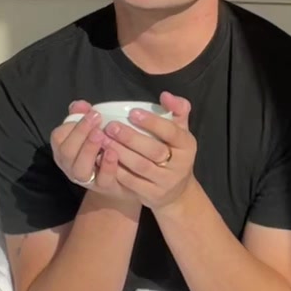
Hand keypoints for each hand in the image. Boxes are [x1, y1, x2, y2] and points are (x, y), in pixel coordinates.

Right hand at [50, 101, 138, 205]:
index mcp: (64, 150)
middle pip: (67, 152)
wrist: (123, 179)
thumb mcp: (93, 130)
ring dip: (89, 149)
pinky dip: (107, 165)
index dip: (72, 125)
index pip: (59, 137)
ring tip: (101, 135)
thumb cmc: (103, 149)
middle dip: (80, 133)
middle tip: (96, 119)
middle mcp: (71, 166)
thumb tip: (80, 105)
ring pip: (80, 169)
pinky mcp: (105, 187)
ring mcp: (87, 179)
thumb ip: (84, 116)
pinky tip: (113, 152)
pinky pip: (103, 179)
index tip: (90, 112)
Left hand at [100, 92, 195, 208]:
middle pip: (154, 150)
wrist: (177, 191)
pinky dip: (116, 169)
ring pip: (140, 166)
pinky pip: (131, 182)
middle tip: (110, 126)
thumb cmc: (174, 153)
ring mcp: (166, 182)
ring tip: (102, 140)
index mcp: (187, 145)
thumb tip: (166, 95)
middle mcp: (181, 165)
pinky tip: (103, 158)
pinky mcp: (153, 195)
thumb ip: (177, 110)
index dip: (152, 122)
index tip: (132, 112)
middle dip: (130, 138)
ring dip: (119, 152)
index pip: (171, 131)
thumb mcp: (180, 131)